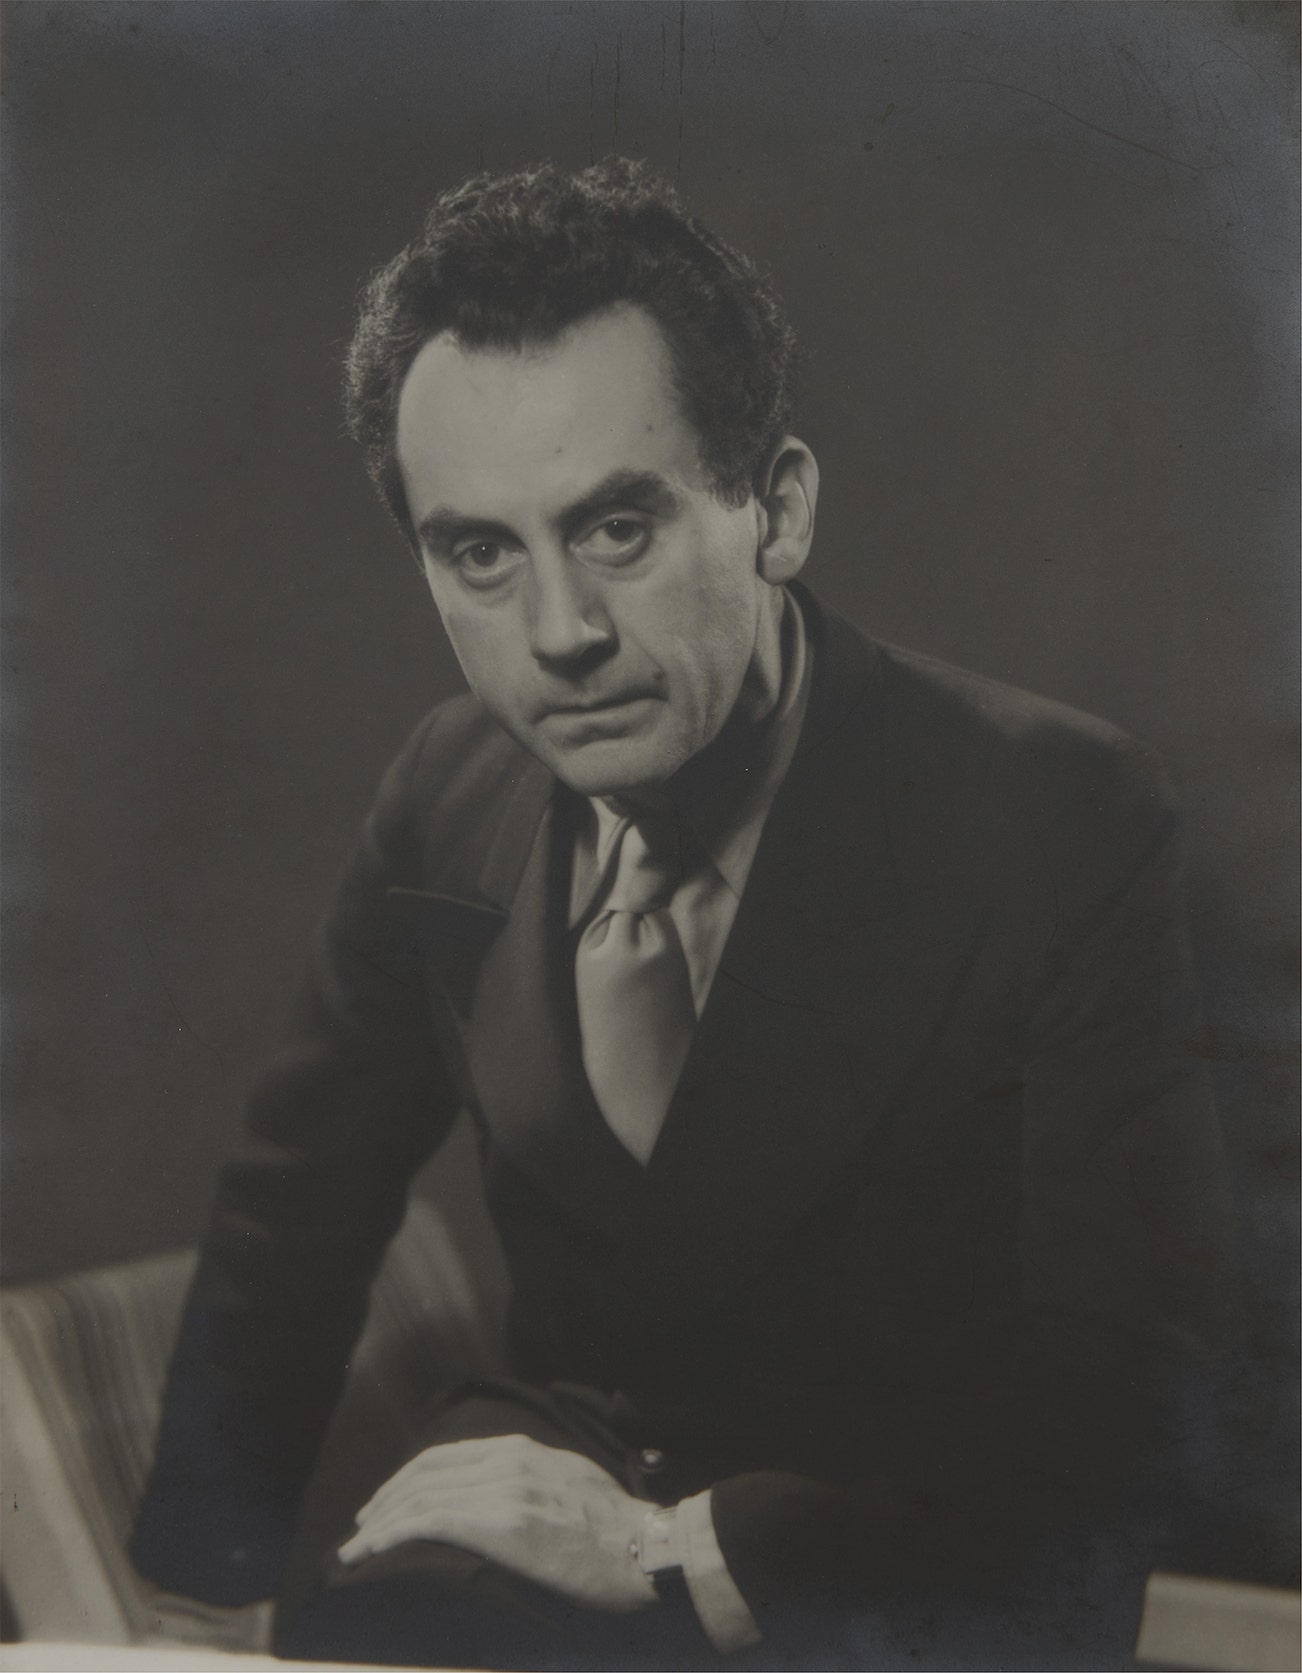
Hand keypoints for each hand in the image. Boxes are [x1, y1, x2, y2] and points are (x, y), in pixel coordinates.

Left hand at [336, 1433, 658, 1612]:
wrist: (647, 1550)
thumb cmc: (616, 1530)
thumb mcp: (569, 1483)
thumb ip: (531, 1481)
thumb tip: (501, 1501)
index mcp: (521, 1451)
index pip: (445, 1457)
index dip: (406, 1479)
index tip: (385, 1503)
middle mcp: (506, 1462)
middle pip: (425, 1474)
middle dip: (384, 1501)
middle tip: (360, 1528)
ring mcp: (502, 1492)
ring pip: (419, 1497)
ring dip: (378, 1523)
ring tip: (355, 1547)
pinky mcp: (498, 1526)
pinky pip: (427, 1522)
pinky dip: (389, 1534)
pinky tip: (370, 1552)